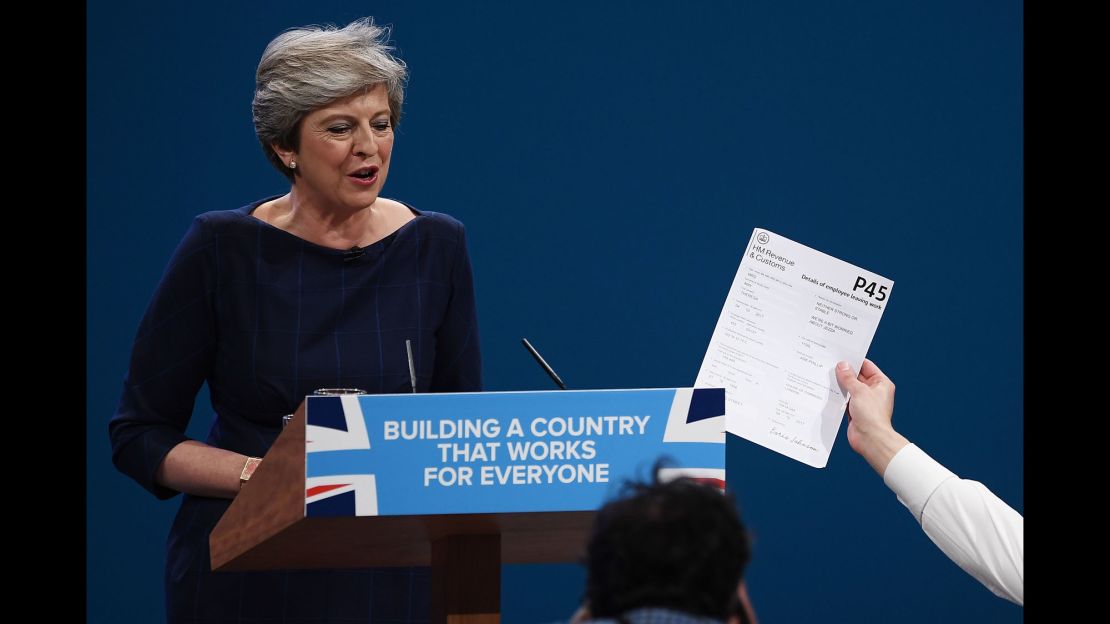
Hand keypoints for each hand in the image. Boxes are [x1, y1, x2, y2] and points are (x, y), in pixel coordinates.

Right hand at [834, 359, 907, 474]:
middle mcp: (874, 391)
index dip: (854, 361)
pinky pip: (845, 400)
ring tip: (827, 377)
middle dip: (844, 373)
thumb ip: (849, 378)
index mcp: (881, 383)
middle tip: (830, 365)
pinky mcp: (856, 411)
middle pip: (857, 377)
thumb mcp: (859, 391)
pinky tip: (828, 392)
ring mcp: (864, 401)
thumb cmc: (872, 416)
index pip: (867, 366)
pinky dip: (838, 397)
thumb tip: (842, 366)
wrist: (871, 439)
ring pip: (850, 389)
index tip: (841, 356)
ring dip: (840, 385)